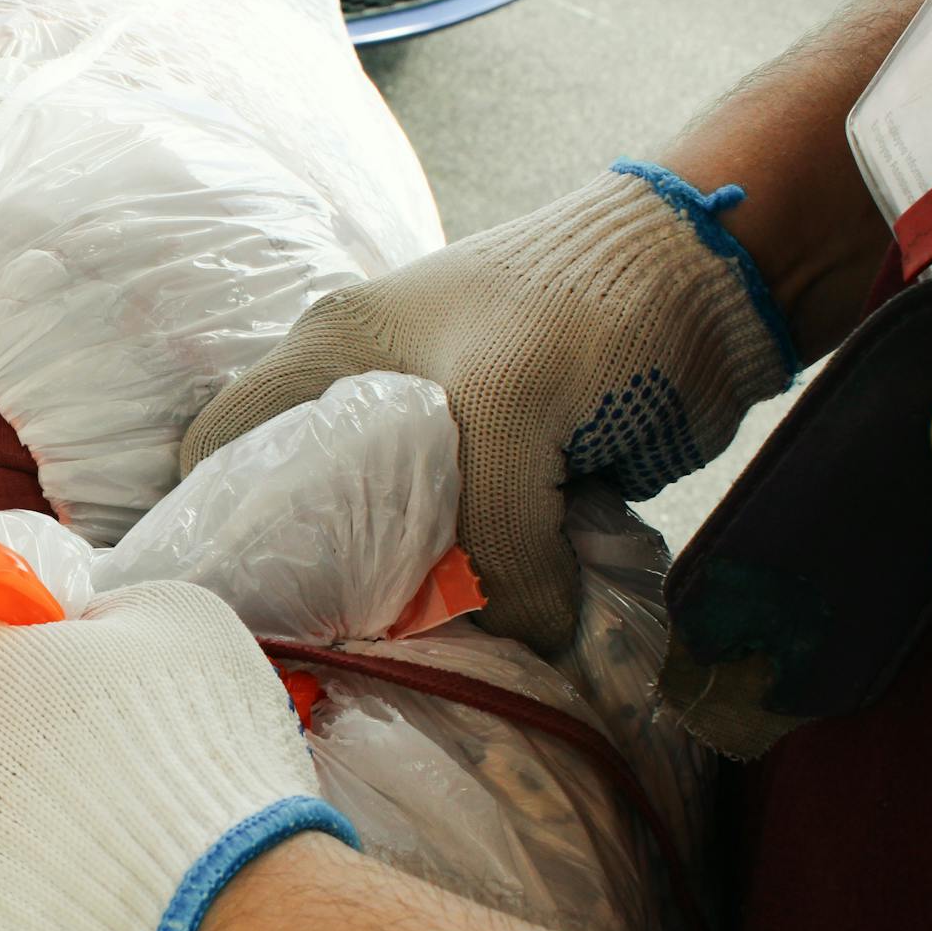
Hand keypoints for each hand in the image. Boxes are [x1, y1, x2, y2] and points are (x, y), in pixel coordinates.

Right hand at [180, 162, 798, 651]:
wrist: (714, 277)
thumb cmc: (581, 303)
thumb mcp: (504, 406)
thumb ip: (489, 532)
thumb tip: (519, 642)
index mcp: (330, 355)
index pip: (224, 446)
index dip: (217, 517)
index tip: (238, 596)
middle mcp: (368, 397)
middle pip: (311, 510)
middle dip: (327, 581)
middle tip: (343, 647)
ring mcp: (442, 439)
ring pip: (400, 545)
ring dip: (421, 600)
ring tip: (428, 653)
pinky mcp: (513, 480)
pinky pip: (481, 558)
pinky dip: (497, 596)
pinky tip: (502, 630)